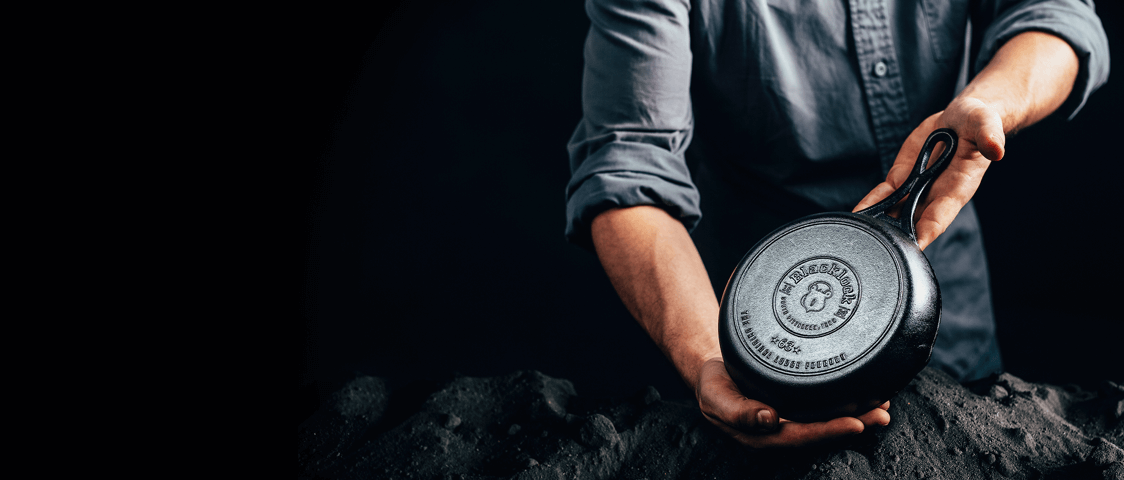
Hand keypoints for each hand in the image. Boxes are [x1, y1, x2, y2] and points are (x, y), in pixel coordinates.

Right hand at [696, 357, 890, 447]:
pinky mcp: (798, 408)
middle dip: (854, 425)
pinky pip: (826, 409)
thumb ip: (737, 412)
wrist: (713, 373)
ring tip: (883, 406)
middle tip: (881, 414)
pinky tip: (868, 397)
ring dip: (858, 416)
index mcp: (761, 436)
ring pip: (828, 422)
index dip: (827, 432)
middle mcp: (781, 432)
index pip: (800, 437)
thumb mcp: (715, 397)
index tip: (854, 423)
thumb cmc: (714, 386)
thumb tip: (768, 421)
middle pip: (821, 433)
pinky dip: (848, 404)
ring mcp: (791, 421)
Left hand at [852, 96, 1002, 249]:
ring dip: (879, 224)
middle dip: (896, 235)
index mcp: (957, 188)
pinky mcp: (903, 177)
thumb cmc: (979, 122)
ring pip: (895, 212)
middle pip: (913, 222)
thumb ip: (989, 136)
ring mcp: (917, 188)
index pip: (940, 216)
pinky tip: (856, 214)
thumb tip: (996, 149)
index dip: (926, 232)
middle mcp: (936, 194)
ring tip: (860, 234)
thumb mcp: (985, 124)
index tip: (912, 247)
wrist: (962, 118)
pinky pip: (884, 194)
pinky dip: (871, 204)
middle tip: (877, 244)